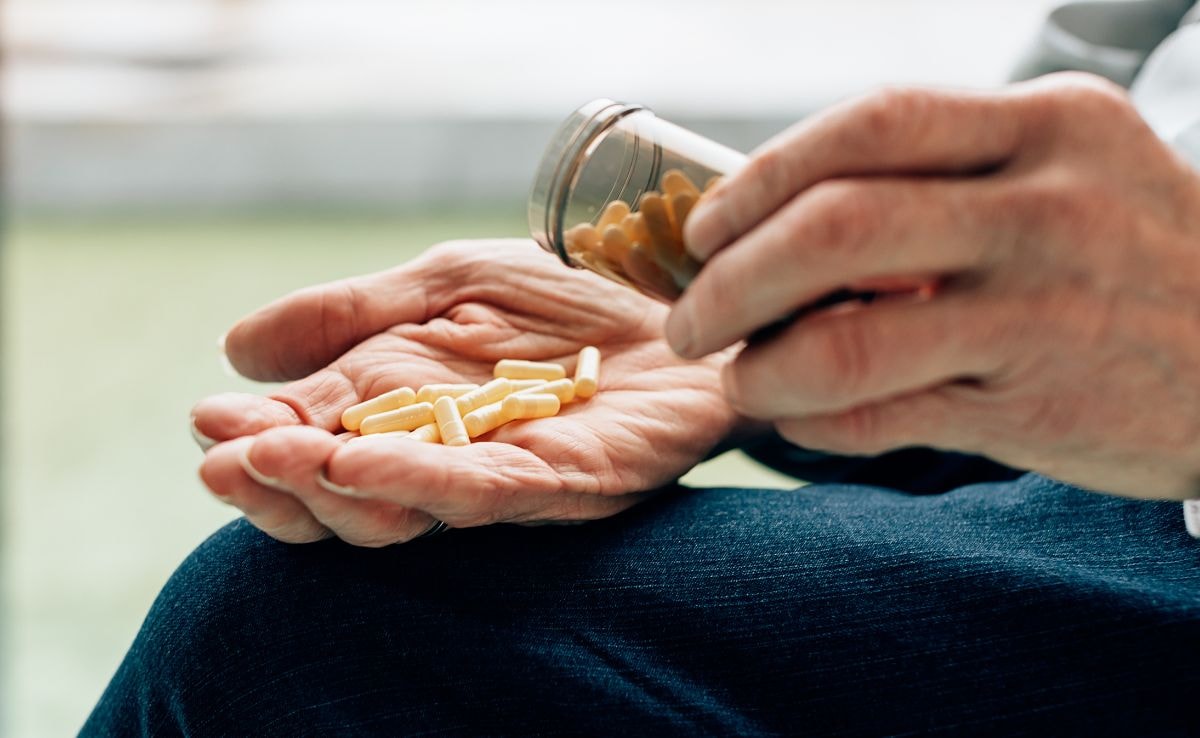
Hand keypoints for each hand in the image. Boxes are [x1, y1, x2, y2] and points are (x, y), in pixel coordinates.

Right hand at [194, 239, 743, 544]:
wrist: (687, 301)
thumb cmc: (573, 295)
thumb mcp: (449, 281)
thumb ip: (352, 311)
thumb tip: (233, 348)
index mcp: (401, 407)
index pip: (310, 439)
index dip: (256, 439)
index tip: (207, 421)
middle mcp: (440, 454)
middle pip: (340, 495)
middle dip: (277, 483)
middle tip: (226, 459)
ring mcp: (501, 476)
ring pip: (398, 509)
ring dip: (330, 492)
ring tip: (276, 460)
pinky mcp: (564, 483)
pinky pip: (480, 494)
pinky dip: (416, 482)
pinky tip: (359, 464)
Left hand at [667, 72, 1199, 500]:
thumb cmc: (1130, 253)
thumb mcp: (1064, 172)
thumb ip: (941, 178)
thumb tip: (776, 220)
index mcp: (1046, 126)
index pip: (870, 125)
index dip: (763, 176)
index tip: (708, 225)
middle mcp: (1049, 210)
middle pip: (839, 226)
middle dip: (733, 279)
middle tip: (690, 318)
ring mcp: (1046, 313)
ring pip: (852, 341)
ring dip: (762, 367)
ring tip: (737, 378)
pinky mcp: (1038, 406)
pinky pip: (887, 418)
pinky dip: (816, 423)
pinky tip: (798, 419)